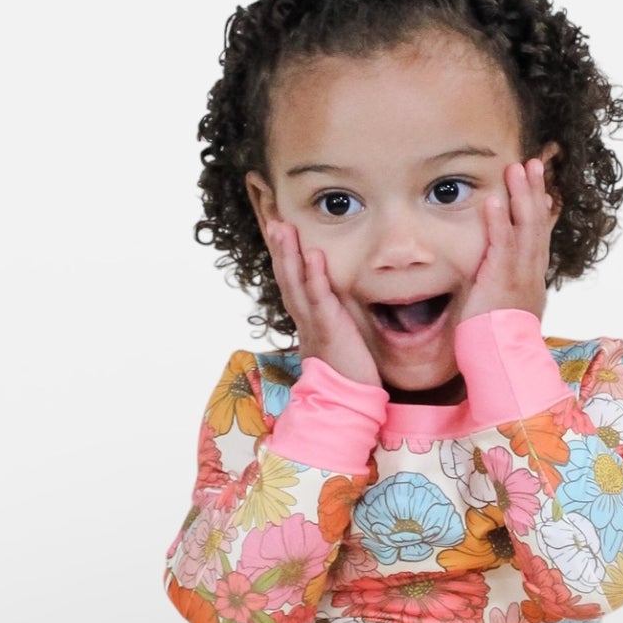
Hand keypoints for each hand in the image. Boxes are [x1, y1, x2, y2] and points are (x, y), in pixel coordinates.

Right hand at [264, 217, 381, 387]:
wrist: (347, 401)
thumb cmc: (346, 372)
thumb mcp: (334, 340)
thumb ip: (330, 320)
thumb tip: (330, 305)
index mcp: (306, 321)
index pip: (292, 285)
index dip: (285, 260)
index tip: (279, 234)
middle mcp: (305, 320)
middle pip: (287, 280)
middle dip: (280, 250)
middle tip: (274, 222)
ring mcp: (314, 325)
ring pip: (296, 285)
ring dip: (289, 255)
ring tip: (284, 229)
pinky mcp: (329, 330)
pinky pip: (320, 300)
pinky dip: (315, 277)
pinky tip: (313, 256)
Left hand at [458, 157, 558, 323]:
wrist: (500, 361)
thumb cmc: (497, 339)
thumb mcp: (508, 308)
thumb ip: (508, 288)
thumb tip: (502, 276)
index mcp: (532, 279)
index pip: (539, 238)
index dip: (541, 210)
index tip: (542, 189)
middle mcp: (531, 273)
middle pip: (537, 226)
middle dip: (535, 193)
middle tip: (533, 164)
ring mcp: (520, 275)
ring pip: (525, 229)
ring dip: (521, 197)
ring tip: (518, 169)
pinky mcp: (502, 280)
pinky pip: (501, 246)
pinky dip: (498, 221)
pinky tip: (493, 200)